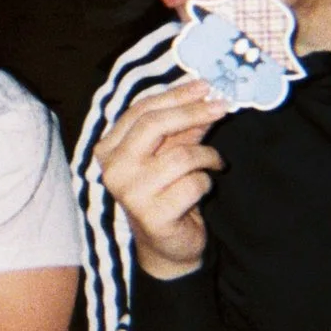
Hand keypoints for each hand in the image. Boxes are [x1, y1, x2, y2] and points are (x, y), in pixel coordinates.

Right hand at [93, 79, 229, 278]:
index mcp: (109, 149)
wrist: (166, 245)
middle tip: (222, 106)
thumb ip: (183, 127)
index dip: (175, 95)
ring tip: (215, 162)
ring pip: (180, 156)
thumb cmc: (167, 191)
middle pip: (154, 125)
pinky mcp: (153, 216)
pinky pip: (193, 184)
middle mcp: (114, 170)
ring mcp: (131, 194)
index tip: (205, 86)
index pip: (141, 110)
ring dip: (207, 156)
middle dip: (193, 112)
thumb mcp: (170, 152)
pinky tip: (202, 189)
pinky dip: (206, 182)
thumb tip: (206, 95)